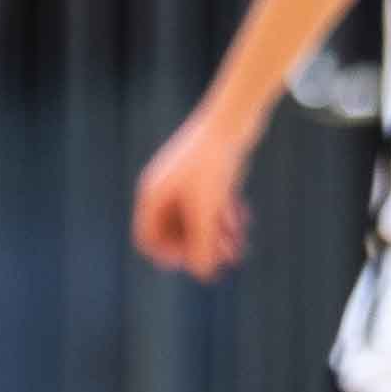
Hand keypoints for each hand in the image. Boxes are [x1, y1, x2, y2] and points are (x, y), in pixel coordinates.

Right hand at [129, 105, 257, 278]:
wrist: (233, 117)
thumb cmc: (214, 163)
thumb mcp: (208, 209)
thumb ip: (203, 244)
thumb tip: (203, 274)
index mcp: (153, 195)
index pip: (148, 238)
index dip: (168, 256)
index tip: (195, 264)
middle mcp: (164, 188)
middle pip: (175, 232)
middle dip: (199, 247)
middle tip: (227, 259)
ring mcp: (185, 180)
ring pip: (197, 219)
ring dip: (216, 235)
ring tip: (240, 246)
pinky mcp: (206, 173)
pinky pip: (210, 204)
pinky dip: (224, 215)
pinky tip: (243, 219)